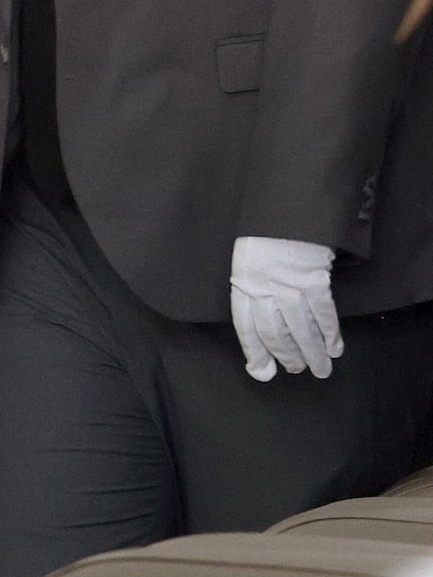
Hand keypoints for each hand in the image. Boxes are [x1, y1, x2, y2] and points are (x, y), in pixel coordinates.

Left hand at [230, 236, 344, 380]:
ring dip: (312, 351)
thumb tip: (260, 321)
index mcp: (242, 282)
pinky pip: (322, 311)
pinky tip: (334, 347)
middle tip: (297, 371)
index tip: (262, 371)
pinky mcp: (315, 276)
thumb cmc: (266, 235)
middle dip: (287, 355)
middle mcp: (263, 286)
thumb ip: (253, 289)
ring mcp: (290, 282)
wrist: (288, 205)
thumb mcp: (248, 260)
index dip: (254, 350)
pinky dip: (329, 332)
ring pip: (300, 327)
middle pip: (274, 331)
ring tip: (320, 369)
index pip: (245, 325)